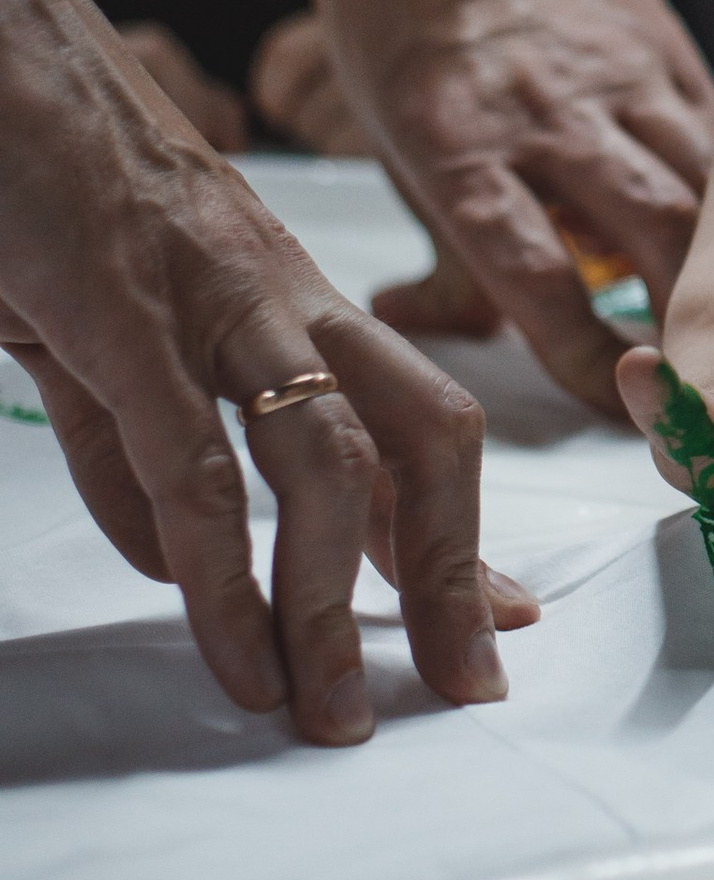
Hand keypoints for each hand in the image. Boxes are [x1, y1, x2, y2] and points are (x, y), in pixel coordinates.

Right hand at [1, 0, 534, 743]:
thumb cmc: (34, 167)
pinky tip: (231, 647)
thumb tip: (176, 557)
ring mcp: (210, 297)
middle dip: (449, 572)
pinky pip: (192, 463)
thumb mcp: (94, 318)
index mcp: (282, 289)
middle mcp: (279, 291)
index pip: (412, 413)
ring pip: (324, 463)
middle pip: (420, 436)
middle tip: (464, 686)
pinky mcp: (122, 310)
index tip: (502, 615)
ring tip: (327, 712)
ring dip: (330, 604)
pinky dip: (219, 571)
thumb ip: (133, 433)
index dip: (458, 525)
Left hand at [308, 0, 713, 414]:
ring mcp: (622, 73)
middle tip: (704, 383)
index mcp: (459, 141)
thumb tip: (452, 327)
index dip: (582, 357)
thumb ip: (443, 243)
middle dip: (692, 322)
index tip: (610, 406)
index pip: (536, 276)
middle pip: (657, 234)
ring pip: (712, 185)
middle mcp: (550, 109)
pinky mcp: (669, 45)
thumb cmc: (397, 2)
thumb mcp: (389, 132)